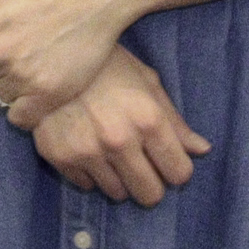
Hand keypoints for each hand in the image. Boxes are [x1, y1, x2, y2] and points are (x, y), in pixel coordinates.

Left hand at [0, 0, 135, 127]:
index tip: (14, 44)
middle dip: (4, 68)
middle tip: (32, 54)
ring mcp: (20, 75)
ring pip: (2, 96)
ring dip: (17, 88)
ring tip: (42, 70)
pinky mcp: (47, 93)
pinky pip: (20, 117)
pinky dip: (27, 112)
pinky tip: (42, 95)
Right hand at [26, 47, 210, 206]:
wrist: (46, 53)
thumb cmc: (105, 63)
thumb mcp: (146, 82)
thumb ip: (175, 121)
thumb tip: (202, 150)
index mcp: (148, 119)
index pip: (179, 173)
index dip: (176, 167)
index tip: (166, 159)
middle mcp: (119, 140)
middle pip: (150, 194)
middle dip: (150, 183)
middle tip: (141, 165)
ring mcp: (86, 151)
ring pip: (117, 194)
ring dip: (119, 178)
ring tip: (110, 152)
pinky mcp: (58, 156)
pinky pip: (86, 185)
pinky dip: (90, 173)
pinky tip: (85, 147)